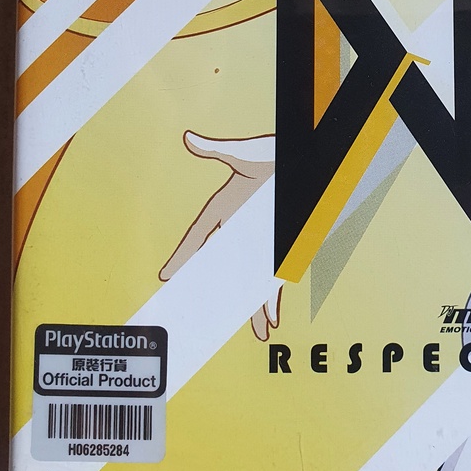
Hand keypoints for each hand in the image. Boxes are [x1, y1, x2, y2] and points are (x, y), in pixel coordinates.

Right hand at [159, 131, 278, 340]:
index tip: (166, 275)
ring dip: (250, 307)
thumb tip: (189, 137)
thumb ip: (217, 150)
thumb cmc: (275, 153)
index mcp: (226, 207)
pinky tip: (271, 318)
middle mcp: (240, 230)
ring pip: (249, 281)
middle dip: (212, 293)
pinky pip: (273, 278)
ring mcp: (260, 241)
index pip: (199, 234)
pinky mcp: (280, 245)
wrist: (304, 159)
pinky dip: (271, 299)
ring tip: (251, 333)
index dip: (183, 254)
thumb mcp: (246, 153)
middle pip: (223, 268)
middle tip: (197, 318)